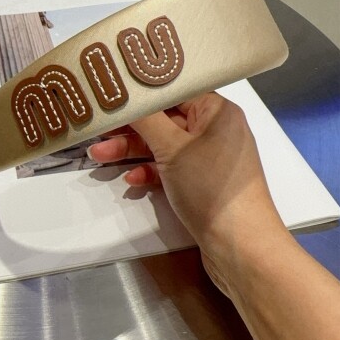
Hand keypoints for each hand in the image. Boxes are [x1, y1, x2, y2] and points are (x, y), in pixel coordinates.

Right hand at [88, 92, 288, 293]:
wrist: (240, 248)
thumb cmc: (210, 187)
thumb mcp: (173, 148)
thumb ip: (146, 119)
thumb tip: (127, 97)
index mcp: (216, 111)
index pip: (174, 91)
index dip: (142, 93)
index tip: (113, 92)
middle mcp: (215, 129)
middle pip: (165, 119)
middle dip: (130, 128)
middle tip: (99, 129)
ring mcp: (209, 158)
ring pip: (164, 146)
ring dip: (133, 151)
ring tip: (100, 156)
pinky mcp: (202, 182)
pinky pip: (171, 168)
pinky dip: (151, 172)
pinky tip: (132, 179)